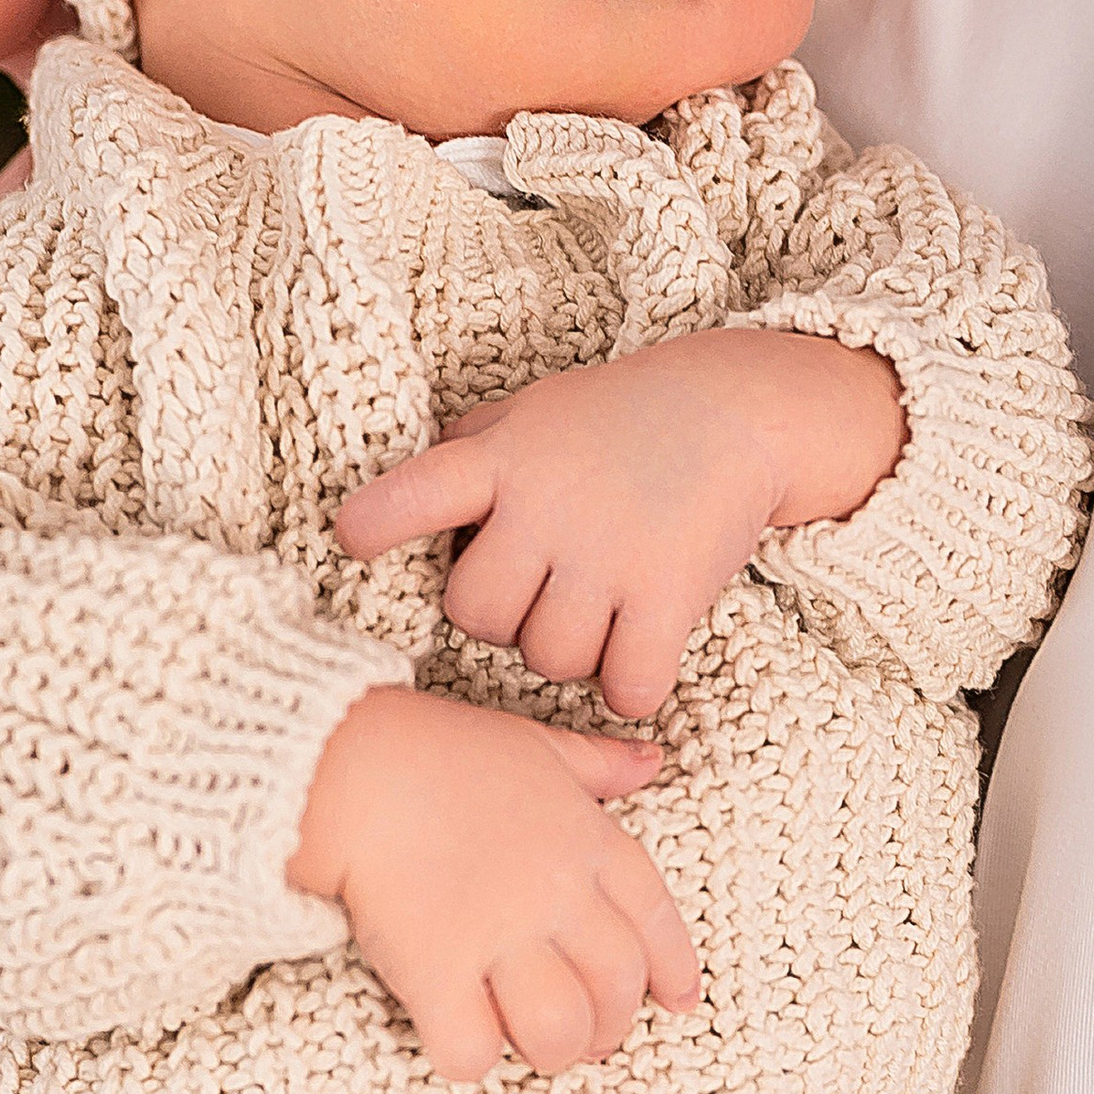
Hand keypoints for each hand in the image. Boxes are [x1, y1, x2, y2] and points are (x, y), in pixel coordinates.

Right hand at [286, 684, 697, 1080]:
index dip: (673, 970)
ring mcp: (499, 934)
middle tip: (585, 1037)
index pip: (656, 919)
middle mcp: (556, 893)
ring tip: (529, 1047)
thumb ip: (597, 763)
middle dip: (609, 1026)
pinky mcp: (436, 969)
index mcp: (588, 840)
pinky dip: (470, 1058)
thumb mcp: (533, 745)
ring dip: (551, 1052)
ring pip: (559, 1030)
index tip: (679, 1003)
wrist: (347, 764)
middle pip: (615, 988)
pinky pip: (474, 1047)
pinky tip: (458, 1040)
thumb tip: (651, 760)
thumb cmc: (435, 751)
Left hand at [335, 331, 902, 720]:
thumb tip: (390, 500)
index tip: (353, 538)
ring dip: (570, 655)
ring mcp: (609, 552)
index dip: (378, 521)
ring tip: (598, 614)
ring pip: (549, 659)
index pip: (418, 491)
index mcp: (501, 460)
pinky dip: (632, 685)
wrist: (740, 408)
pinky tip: (641, 655)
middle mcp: (546, 507)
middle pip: (477, 615)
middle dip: (502, 622)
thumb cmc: (618, 420)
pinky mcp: (669, 593)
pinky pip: (627, 685)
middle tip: (541, 596)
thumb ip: (465, 455)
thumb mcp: (531, 415)